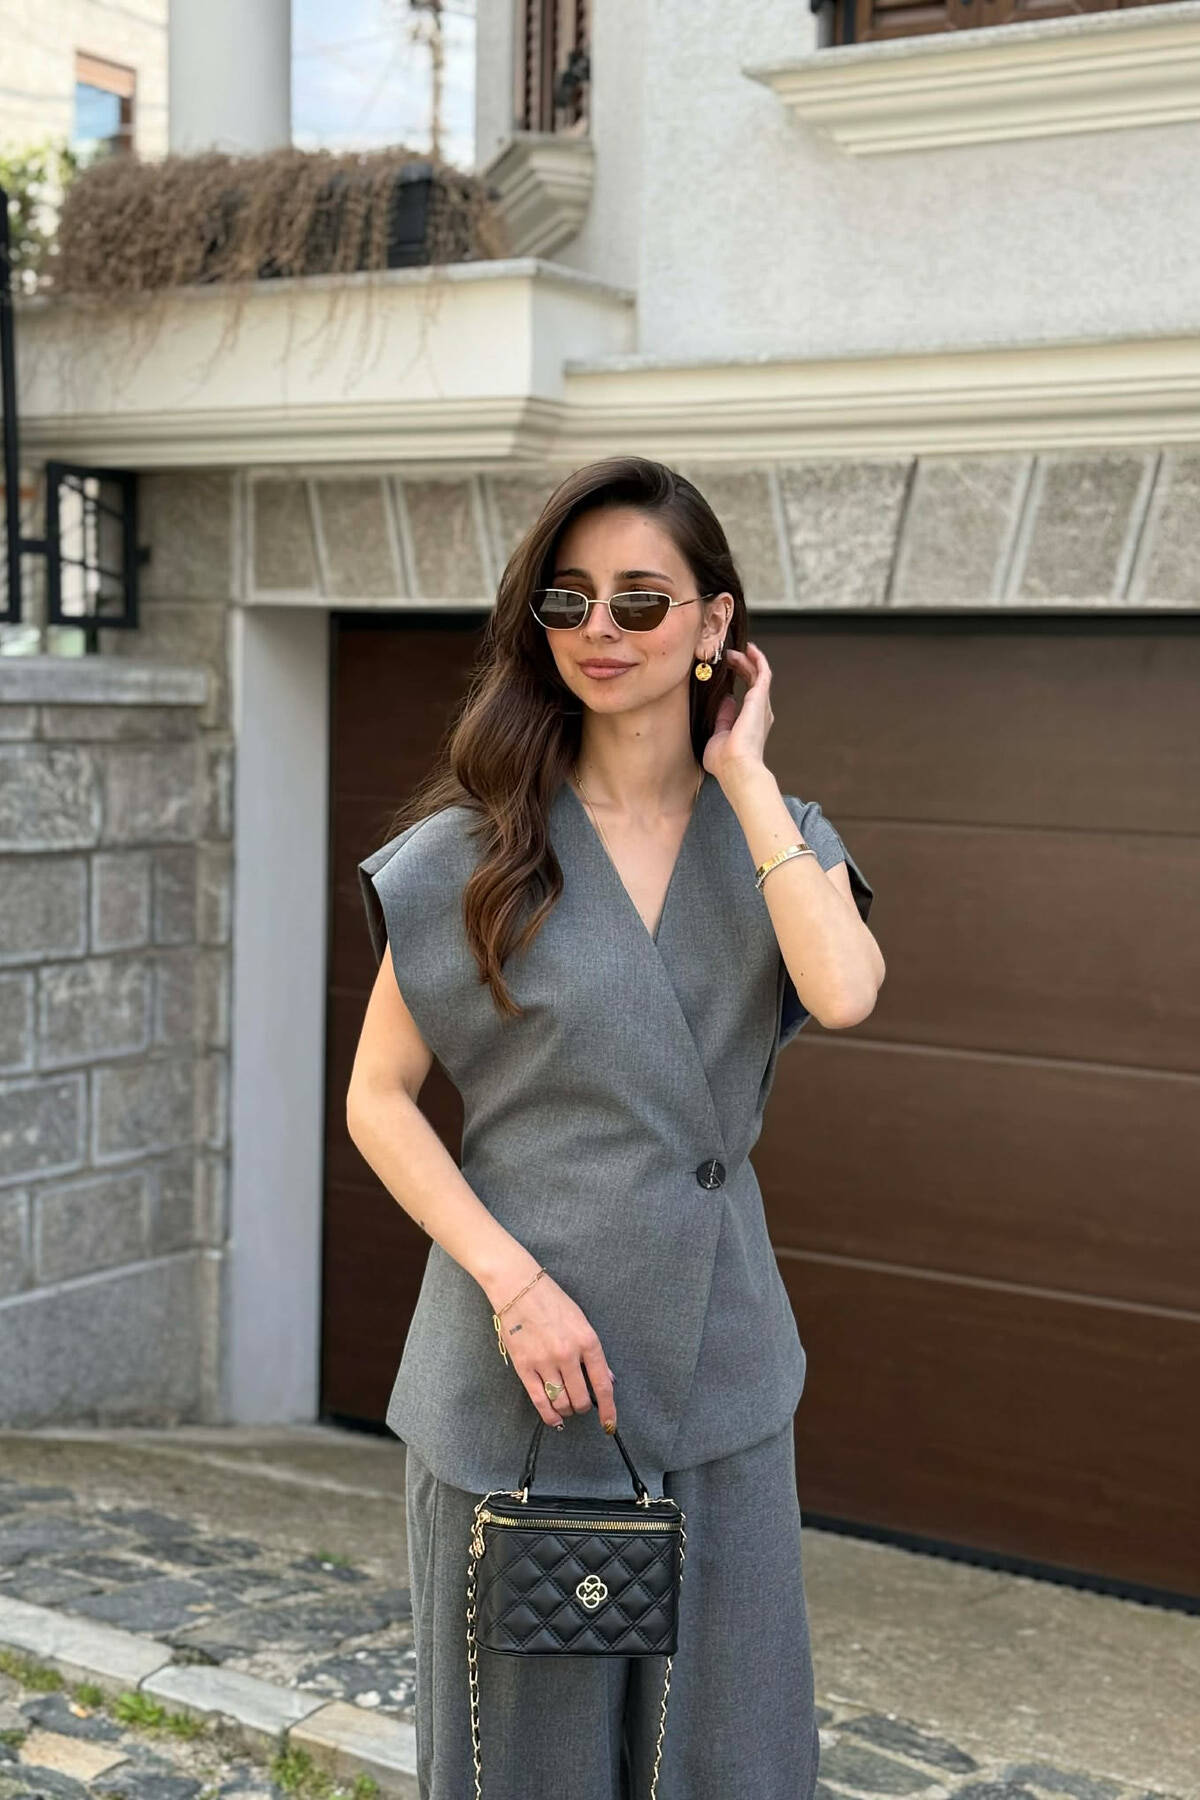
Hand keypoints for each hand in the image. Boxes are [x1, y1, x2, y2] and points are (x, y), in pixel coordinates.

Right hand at [489, 1270, 617, 1431]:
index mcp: (587, 1341)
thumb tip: (607, 1379)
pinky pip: (540, 1400)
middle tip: (582, 1404)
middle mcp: (567, 1354)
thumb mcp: (581, 1321)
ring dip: (567, 1410)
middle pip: (581, 1398)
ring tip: (567, 1406)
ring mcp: (544, 1362)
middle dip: (584, 1407)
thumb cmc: (552, 1301)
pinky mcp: (524, 1367)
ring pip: (562, 1402)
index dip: (608, 1409)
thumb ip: (594, 1353)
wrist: (518, 1287)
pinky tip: (554, 1419)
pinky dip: (549, 1415)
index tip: (610, 1424)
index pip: (602, 1384)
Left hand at [701, 642, 772, 785]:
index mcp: (750, 724)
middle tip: (728, 656)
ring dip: (748, 661)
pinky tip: (748, 649)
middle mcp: (760, 714)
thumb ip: (722, 719)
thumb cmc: (726, 762)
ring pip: (759, 675)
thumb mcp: (718, 737)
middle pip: (754, 683)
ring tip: (734, 651)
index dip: (738, 682)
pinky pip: (762, 673)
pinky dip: (757, 659)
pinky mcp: (760, 698)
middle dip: (742, 667)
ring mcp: (761, 705)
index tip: (726, 671)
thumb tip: (726, 700)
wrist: (737, 768)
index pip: (746, 697)